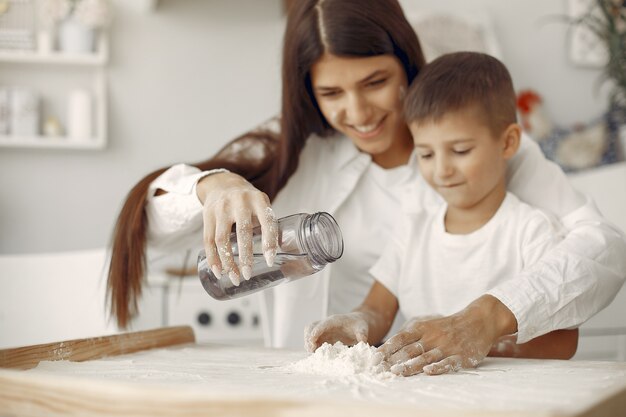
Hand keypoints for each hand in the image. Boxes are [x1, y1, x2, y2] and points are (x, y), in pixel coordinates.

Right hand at [196, 172, 278, 285]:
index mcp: (258, 199)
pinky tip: (219, 271)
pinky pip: (208, 241)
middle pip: (242, 232)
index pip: (267, 221)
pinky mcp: (207, 215)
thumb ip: (268, 225)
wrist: (223, 184)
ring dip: (228, 262)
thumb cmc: (248, 201)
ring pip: (222, 239)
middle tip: (248, 275)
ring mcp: (221, 208)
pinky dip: (213, 258)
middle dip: (245, 257)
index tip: (270, 261)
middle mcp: (239, 202)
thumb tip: (280, 252)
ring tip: (235, 277)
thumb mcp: (261, 205)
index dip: (269, 242)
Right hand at [304, 312, 368, 352]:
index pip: (323, 324)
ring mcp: (324, 329)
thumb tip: (362, 342)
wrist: (358, 322)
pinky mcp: (324, 335)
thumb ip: (362, 334)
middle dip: (308, 337)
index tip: (312, 340)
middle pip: (311, 326)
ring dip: (308, 342)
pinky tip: (314, 353)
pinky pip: (314, 339)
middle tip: (311, 349)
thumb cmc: (359, 324)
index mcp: (335, 320)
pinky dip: (312, 345)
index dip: (316, 331)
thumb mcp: (362, 329)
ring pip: (310, 332)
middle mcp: (327, 323)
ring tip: (311, 352)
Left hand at [378, 296, 515, 375]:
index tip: (374, 357)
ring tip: (396, 373)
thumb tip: (391, 345)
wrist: (478, 320)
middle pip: (410, 350)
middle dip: (394, 360)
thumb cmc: (448, 325)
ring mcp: (446, 347)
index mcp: (423, 328)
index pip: (401, 338)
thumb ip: (411, 333)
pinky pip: (447, 363)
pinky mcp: (460, 356)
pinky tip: (427, 372)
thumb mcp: (428, 324)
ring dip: (410, 366)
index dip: (387, 348)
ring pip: (425, 357)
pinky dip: (437, 368)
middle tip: (380, 368)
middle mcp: (432, 337)